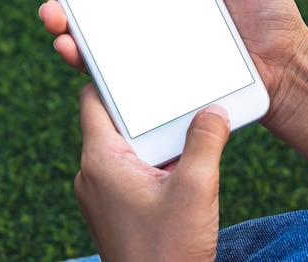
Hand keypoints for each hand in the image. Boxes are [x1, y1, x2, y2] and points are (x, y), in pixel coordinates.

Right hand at [18, 0, 307, 200]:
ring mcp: (146, 45)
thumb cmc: (266, 10)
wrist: (284, 66)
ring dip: (61, 21)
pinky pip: (111, 70)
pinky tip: (72, 47)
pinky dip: (85, 59)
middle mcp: (147, 11)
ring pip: (91, 33)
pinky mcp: (151, 77)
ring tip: (52, 13)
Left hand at [74, 84, 229, 260]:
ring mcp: (101, 194)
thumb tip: (214, 111)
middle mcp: (93, 174)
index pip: (94, 100)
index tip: (134, 64)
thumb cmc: (169, 251)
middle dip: (147, 111)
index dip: (112, 78)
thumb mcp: (196, 189)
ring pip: (126, 148)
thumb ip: (206, 142)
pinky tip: (181, 167)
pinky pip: (130, 171)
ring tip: (186, 133)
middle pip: (115, 122)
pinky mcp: (113, 209)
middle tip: (175, 96)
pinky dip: (153, 162)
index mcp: (101, 160)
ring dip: (154, 140)